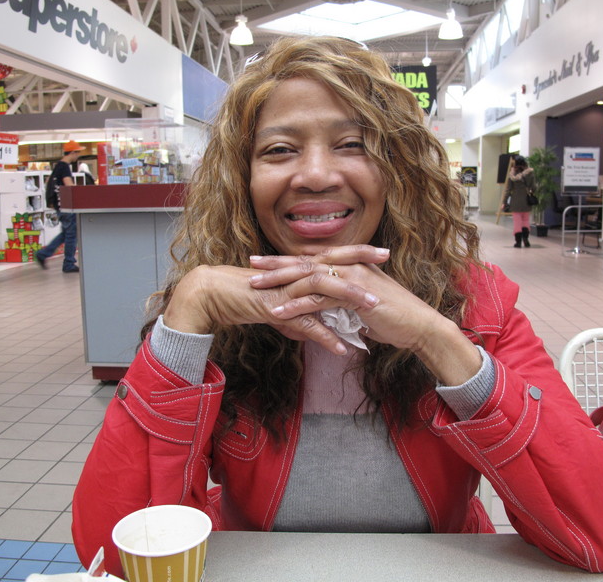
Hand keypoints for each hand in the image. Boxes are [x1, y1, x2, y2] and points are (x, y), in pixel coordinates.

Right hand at [162, 262, 378, 354]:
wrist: (215, 294)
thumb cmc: (246, 296)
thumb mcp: (279, 303)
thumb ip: (300, 315)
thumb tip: (315, 331)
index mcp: (299, 269)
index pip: (333, 257)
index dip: (358, 253)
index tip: (382, 253)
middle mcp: (296, 275)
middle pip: (334, 264)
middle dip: (362, 262)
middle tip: (387, 259)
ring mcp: (288, 290)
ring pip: (324, 290)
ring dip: (351, 299)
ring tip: (375, 307)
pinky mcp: (278, 308)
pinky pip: (306, 323)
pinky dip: (325, 337)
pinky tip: (342, 348)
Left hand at [248, 245, 440, 351]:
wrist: (418, 326)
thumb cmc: (393, 316)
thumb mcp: (363, 303)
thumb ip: (345, 299)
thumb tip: (329, 307)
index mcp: (351, 263)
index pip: (313, 258)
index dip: (288, 259)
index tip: (266, 261)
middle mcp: (350, 265)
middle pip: (305, 261)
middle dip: (276, 263)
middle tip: (251, 264)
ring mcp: (352, 278)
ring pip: (307, 276)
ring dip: (279, 282)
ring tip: (255, 287)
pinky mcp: (354, 296)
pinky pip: (319, 299)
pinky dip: (297, 305)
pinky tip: (279, 312)